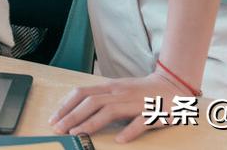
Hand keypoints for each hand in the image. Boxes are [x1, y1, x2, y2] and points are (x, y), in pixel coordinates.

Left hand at [49, 72, 190, 142]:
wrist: (173, 86)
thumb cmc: (140, 92)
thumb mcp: (117, 90)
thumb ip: (99, 98)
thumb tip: (74, 109)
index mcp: (110, 87)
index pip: (82, 93)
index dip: (66, 105)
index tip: (53, 119)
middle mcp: (120, 92)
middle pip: (91, 102)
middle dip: (72, 115)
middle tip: (59, 129)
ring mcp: (136, 102)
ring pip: (110, 111)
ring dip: (91, 123)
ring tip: (78, 133)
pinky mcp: (153, 112)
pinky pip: (140, 122)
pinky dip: (129, 130)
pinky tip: (120, 140)